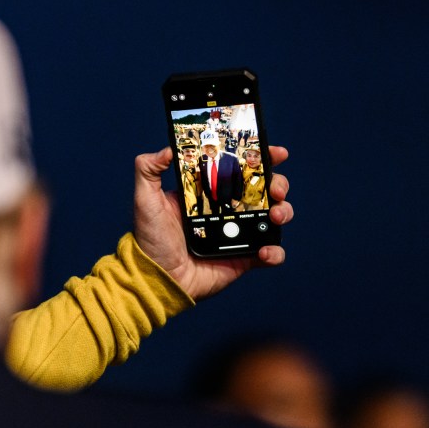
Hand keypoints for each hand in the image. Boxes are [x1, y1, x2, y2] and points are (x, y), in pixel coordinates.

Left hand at [133, 146, 293, 300]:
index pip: (240, 168)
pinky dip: (275, 251)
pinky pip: (270, 253)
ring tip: (275, 216)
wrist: (157, 278)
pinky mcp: (245, 258)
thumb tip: (167, 149)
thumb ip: (148, 170)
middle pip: (264, 189)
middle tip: (275, 189)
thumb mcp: (145, 200)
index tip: (275, 152)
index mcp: (210, 191)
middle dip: (278, 183)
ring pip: (274, 216)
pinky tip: (265, 251)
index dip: (261, 157)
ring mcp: (239, 233)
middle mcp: (228, 209)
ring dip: (283, 211)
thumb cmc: (149, 240)